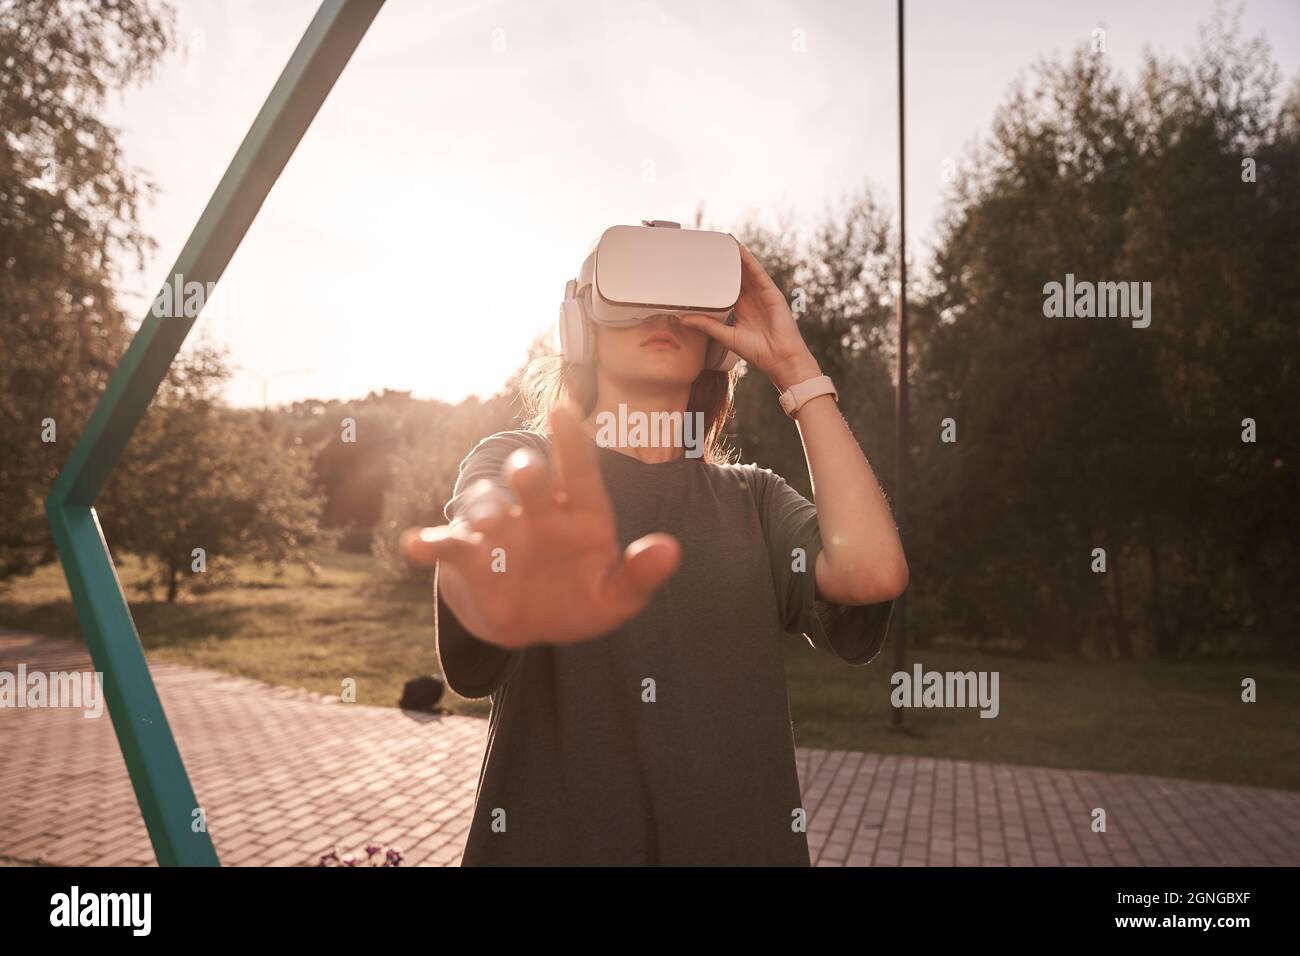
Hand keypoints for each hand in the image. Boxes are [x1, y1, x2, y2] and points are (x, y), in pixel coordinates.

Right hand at [400, 403, 681, 648]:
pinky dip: (428, 544)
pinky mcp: (465, 556)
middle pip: (530, 480)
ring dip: (484, 507)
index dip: (572, 441)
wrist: (531, 624)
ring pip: (485, 503)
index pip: (579, 470)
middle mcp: (536, 510)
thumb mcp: (615, 598)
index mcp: (579, 512)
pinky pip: (445, 544)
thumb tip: (672, 551)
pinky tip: (415, 546)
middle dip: (526, 472)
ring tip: (488, 522)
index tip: (564, 410)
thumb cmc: (578, 600)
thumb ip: (639, 575)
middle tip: (527, 472)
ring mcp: (498, 529)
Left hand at [679, 241, 820, 389]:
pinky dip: (748, 260)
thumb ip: (707, 325)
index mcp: (740, 309)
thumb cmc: (757, 352)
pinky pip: (757, 272)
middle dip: (724, 262)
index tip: (701, 266)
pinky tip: (739, 249)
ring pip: (746, 270)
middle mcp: (750, 299)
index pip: (725, 287)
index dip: (715, 276)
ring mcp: (761, 294)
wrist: (780, 358)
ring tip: (723, 241)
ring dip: (735, 255)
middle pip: (736, 275)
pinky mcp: (770, 292)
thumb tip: (684, 319)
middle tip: (709, 247)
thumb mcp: (726, 336)